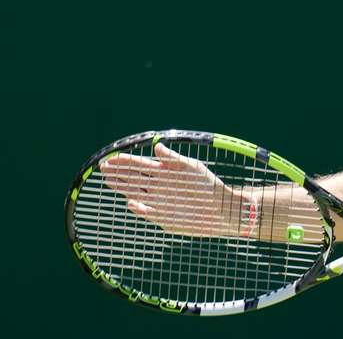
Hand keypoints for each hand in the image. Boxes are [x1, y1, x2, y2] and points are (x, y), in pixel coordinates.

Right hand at [99, 143, 252, 236]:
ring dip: (122, 187)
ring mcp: (159, 201)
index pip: (140, 164)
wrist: (220, 209)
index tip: (111, 158)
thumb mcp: (192, 168)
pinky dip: (137, 208)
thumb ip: (173, 159)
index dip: (125, 161)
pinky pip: (146, 212)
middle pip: (133, 177)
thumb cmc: (209, 185)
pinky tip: (131, 202)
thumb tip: (156, 146)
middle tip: (103, 168)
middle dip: (118, 172)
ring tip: (108, 180)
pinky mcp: (163, 217)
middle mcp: (160, 186)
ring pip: (135, 192)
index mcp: (166, 172)